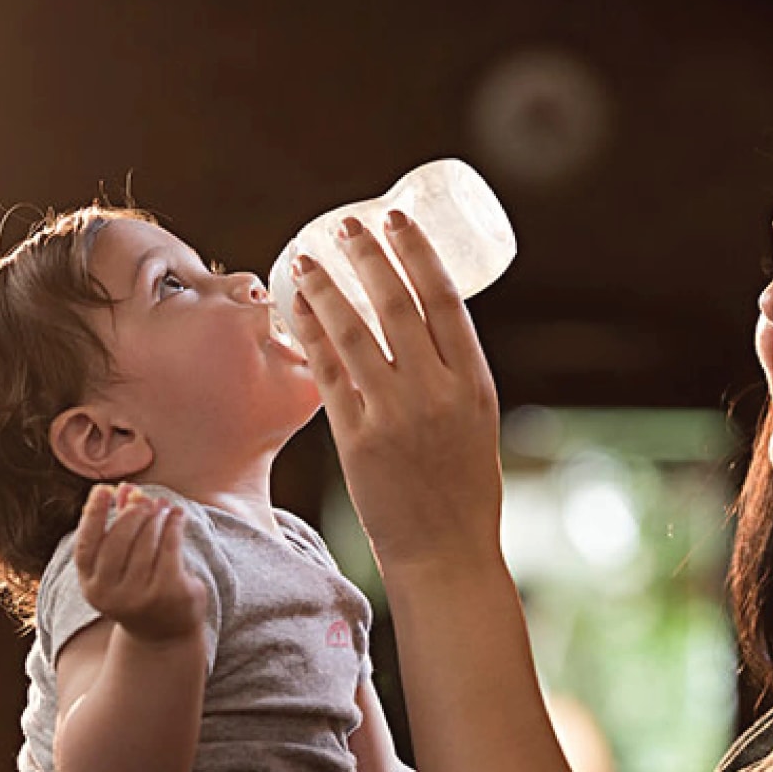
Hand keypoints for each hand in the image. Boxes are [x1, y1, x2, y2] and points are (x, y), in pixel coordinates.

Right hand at [74, 483, 205, 641]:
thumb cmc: (138, 589)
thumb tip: (123, 487)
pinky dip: (173, 526)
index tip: (103, 489)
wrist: (163, 634)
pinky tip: (177, 515)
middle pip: (118, 539)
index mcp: (91, 585)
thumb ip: (118, 525)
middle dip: (132, 513)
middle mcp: (110, 593)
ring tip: (163, 505)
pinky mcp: (166, 592)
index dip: (93, 514)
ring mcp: (138, 595)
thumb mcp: (121, 563)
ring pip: (146, 542)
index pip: (86, 543)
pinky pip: (169, 548)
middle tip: (145, 498)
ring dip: (156, 517)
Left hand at [288, 212, 503, 570]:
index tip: (396, 219)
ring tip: (307, 257)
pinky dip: (311, 334)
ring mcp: (396, 415)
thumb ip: (450, 376)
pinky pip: (329, 374)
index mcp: (475, 382)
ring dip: (328, 288)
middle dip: (368, 256)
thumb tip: (419, 324)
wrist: (445, 551)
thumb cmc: (461, 486)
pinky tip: (298, 308)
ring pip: (356, 333)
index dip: (417, 253)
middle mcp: (438, 393)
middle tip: (345, 224)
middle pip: (398, 305)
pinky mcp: (359, 440)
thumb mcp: (475, 421)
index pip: (445, 300)